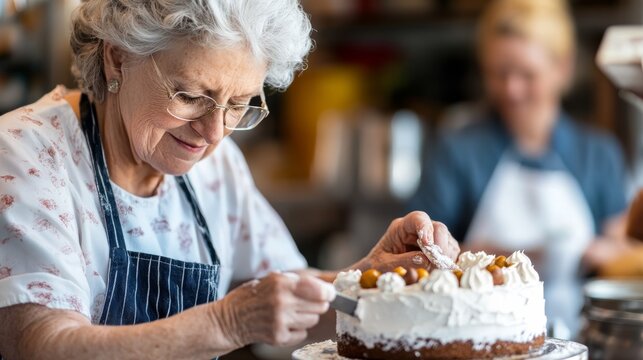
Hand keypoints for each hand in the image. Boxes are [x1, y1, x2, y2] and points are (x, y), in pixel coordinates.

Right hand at [215, 273, 334, 346]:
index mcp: (281, 283)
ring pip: (312, 320)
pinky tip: (283, 324)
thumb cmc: (252, 296)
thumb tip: (325, 288)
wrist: (230, 320)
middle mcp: (282, 302)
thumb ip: (296, 281)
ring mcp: (280, 321)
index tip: (329, 294)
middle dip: (317, 304)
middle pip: (320, 306)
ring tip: (290, 313)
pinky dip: (297, 330)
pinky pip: (303, 334)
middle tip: (304, 302)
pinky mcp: (278, 337)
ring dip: (306, 317)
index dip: (328, 293)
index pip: (319, 290)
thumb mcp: (271, 278)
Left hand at [353, 211, 459, 271]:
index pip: (418, 218)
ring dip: (445, 257)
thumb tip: (425, 259)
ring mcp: (431, 239)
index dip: (426, 229)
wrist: (377, 273)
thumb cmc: (377, 266)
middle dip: (440, 247)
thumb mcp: (384, 265)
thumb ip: (403, 261)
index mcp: (401, 227)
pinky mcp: (439, 251)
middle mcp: (418, 230)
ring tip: (435, 271)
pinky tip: (439, 272)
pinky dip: (448, 263)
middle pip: (438, 228)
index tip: (428, 246)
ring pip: (448, 241)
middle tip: (436, 265)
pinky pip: (451, 253)